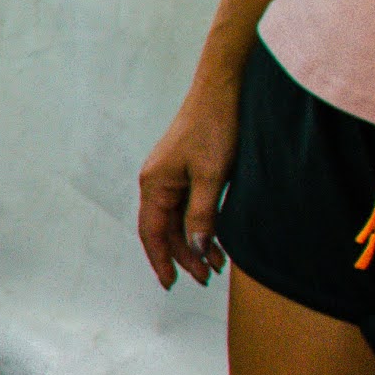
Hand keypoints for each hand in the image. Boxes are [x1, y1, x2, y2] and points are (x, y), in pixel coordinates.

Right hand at [136, 69, 241, 287]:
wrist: (223, 90)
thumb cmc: (215, 127)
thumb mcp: (213, 176)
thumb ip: (203, 214)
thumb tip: (196, 249)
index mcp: (154, 184)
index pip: (152, 232)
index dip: (160, 260)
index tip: (171, 284)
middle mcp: (157, 182)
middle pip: (165, 230)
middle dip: (184, 256)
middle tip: (206, 278)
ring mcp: (171, 176)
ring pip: (178, 219)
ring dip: (195, 242)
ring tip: (217, 263)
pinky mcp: (187, 170)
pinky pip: (188, 206)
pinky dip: (201, 224)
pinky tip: (216, 236)